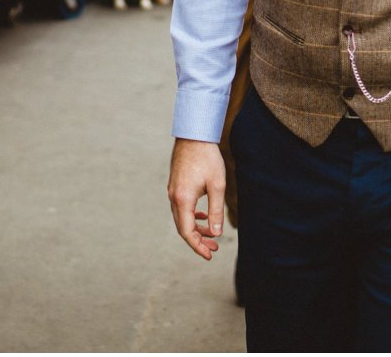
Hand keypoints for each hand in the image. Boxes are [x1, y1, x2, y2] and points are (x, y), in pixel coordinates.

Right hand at [167, 139, 225, 260]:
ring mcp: (173, 191)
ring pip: (182, 218)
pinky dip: (192, 216)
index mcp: (183, 199)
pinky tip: (204, 215)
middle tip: (213, 250)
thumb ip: (216, 210)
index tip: (209, 255)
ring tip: (211, 236)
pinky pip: (182, 207)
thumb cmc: (207, 158)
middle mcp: (174, 197)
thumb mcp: (217, 185)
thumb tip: (216, 233)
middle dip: (198, 241)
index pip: (187, 232)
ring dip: (195, 228)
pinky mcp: (175, 185)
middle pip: (183, 227)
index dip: (197, 246)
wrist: (194, 135)